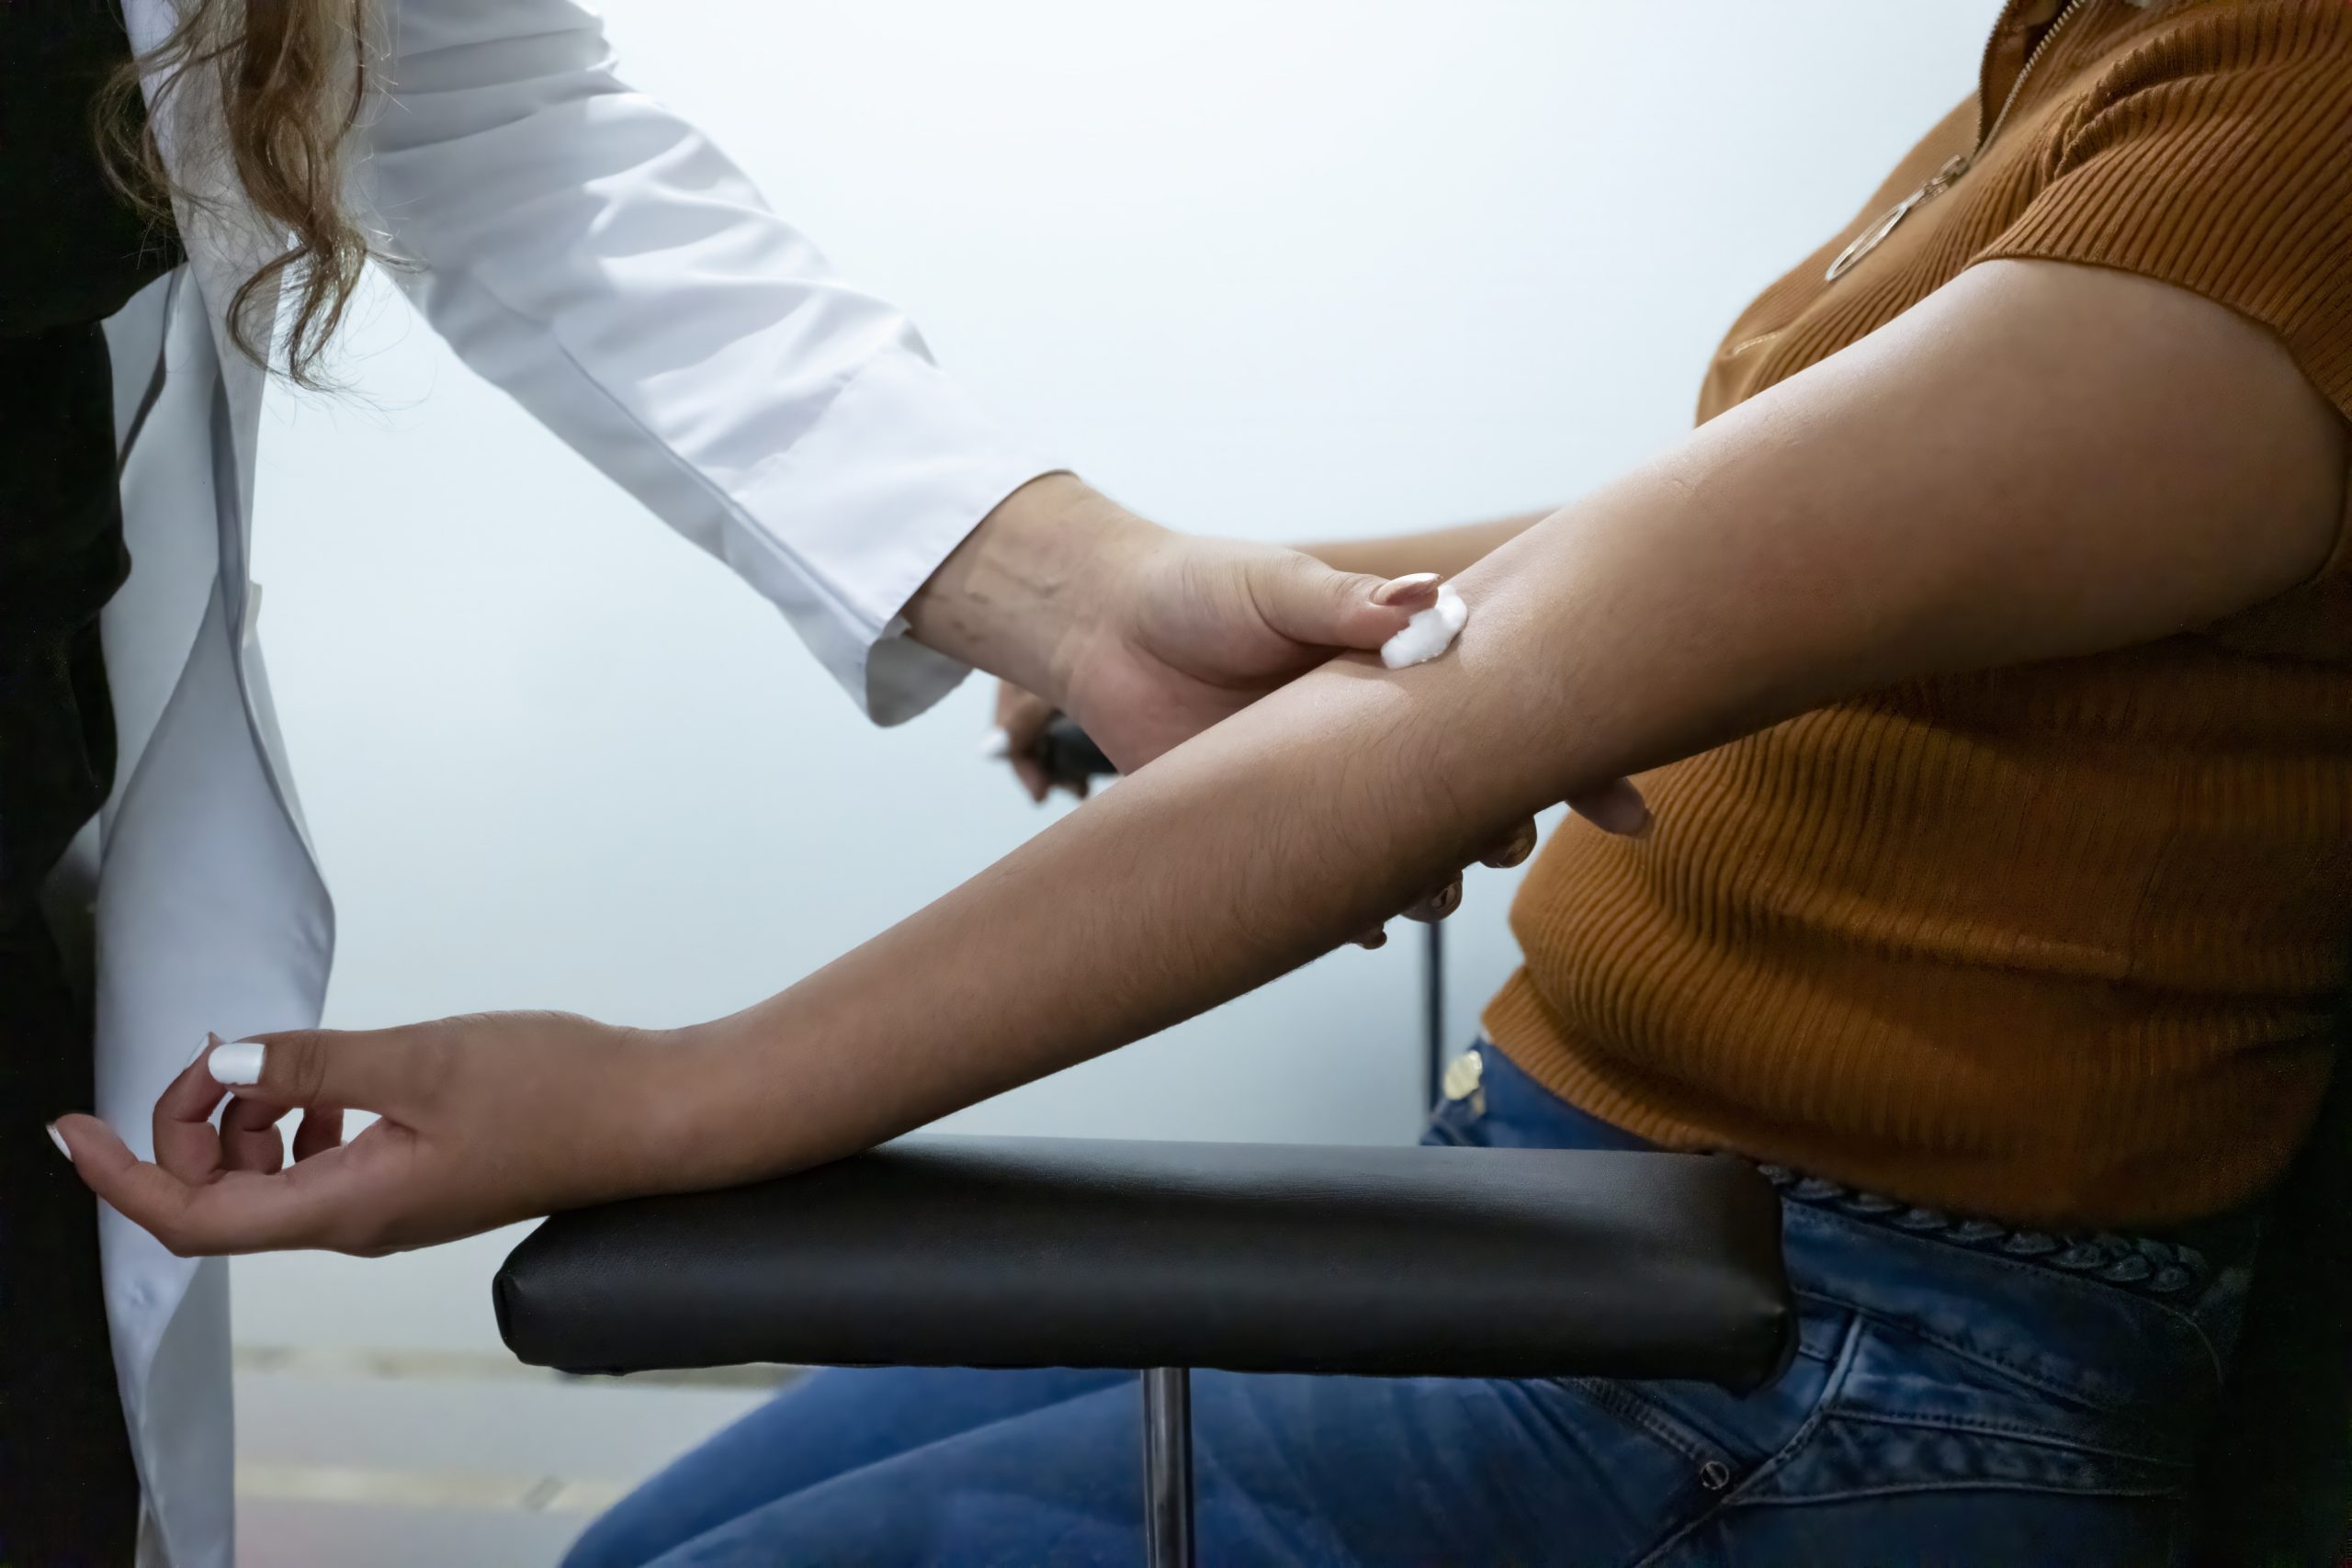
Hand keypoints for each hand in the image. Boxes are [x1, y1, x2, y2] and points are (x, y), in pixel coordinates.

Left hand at [51, 1017, 675, 1255]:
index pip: (192, 1219)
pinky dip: (302, 1118)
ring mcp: (390, 1206)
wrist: (652, 1119)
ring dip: (250, 1120)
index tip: (73, 1129)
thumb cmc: (558, 1093)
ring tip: (289, 1058)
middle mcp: (358, 1222)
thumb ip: (316, 1063)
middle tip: (226, 1052)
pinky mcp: (420, 1181)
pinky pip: (322, 1164)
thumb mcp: (423, 1059)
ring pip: (270, 1181)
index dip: (122, 1176)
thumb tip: (226, 1065)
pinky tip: (339, 1077)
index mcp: (348, 1206)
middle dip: (193, 1129)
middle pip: (220, 1202)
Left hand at [917, 476, 1648, 943]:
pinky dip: (1356, 919)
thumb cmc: (1202, 592)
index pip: (1519, 716)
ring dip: (1438, 885)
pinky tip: (1358, 923)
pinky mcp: (1279, 837)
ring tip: (1429, 885)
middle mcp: (1390, 741)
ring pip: (1424, 864)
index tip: (1629, 811)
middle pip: (1487, 804)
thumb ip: (1347, 603)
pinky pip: (1339, 901)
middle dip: (1506, 831)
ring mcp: (1339, 795)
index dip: (1581, 764)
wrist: (1103, 631)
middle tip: (1493, 834)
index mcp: (1411, 672)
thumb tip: (1422, 601)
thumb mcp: (1277, 584)